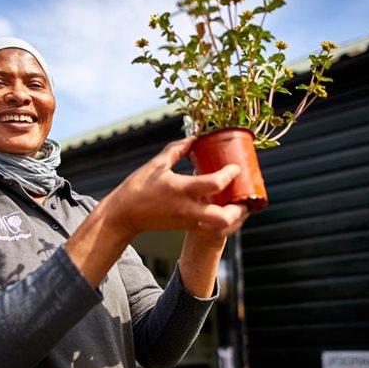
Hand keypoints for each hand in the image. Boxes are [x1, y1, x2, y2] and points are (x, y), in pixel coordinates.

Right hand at [103, 137, 243, 239]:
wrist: (124, 214)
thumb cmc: (138, 187)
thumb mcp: (156, 164)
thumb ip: (176, 149)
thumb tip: (194, 137)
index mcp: (181, 189)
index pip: (214, 184)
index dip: (230, 175)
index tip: (236, 168)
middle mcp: (187, 208)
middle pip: (224, 218)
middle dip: (239, 210)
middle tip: (244, 198)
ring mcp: (187, 221)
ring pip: (220, 229)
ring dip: (234, 220)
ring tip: (240, 207)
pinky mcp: (185, 227)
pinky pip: (211, 230)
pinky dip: (222, 224)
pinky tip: (224, 211)